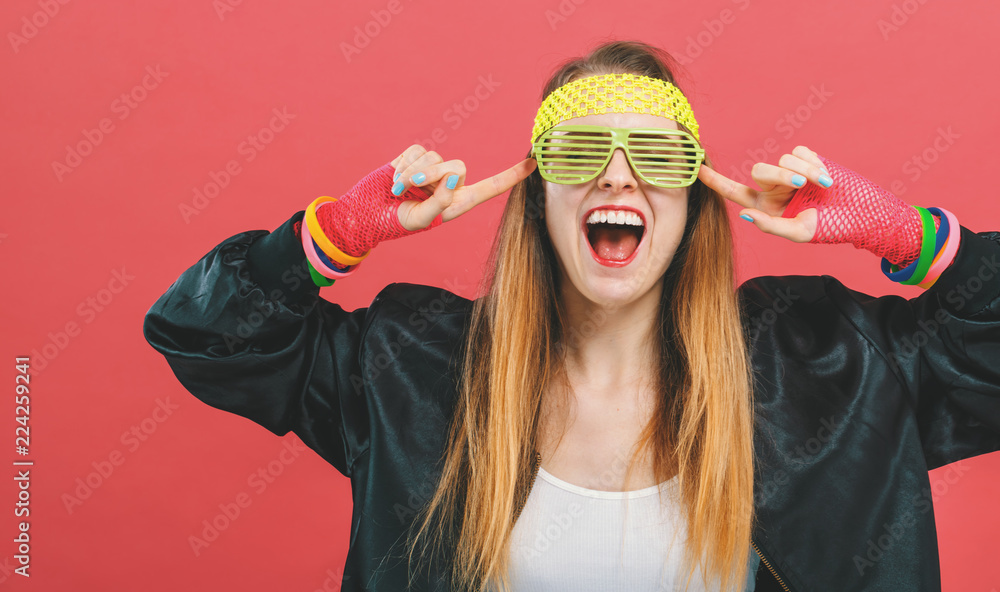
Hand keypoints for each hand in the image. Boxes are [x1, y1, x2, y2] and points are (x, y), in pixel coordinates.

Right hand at [390, 144, 536, 230]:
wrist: (365, 213)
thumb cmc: (393, 223)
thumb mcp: (419, 219)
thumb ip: (439, 201)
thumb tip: (454, 176)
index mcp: (456, 202)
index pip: (489, 187)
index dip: (510, 176)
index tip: (533, 163)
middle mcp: (447, 184)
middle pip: (457, 166)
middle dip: (433, 175)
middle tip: (413, 189)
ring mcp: (431, 170)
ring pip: (434, 156)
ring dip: (412, 174)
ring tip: (399, 190)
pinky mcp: (414, 158)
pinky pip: (416, 150)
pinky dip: (403, 165)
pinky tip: (394, 179)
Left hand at [697, 145, 832, 242]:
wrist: (860, 214)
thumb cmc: (829, 228)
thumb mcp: (798, 232)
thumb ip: (770, 225)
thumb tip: (744, 215)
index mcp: (767, 207)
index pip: (735, 193)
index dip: (716, 182)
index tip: (697, 170)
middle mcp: (775, 188)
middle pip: (760, 171)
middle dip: (782, 176)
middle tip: (802, 186)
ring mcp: (790, 173)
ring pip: (783, 160)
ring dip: (805, 172)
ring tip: (822, 187)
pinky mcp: (807, 160)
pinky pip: (800, 153)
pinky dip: (814, 164)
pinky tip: (827, 179)